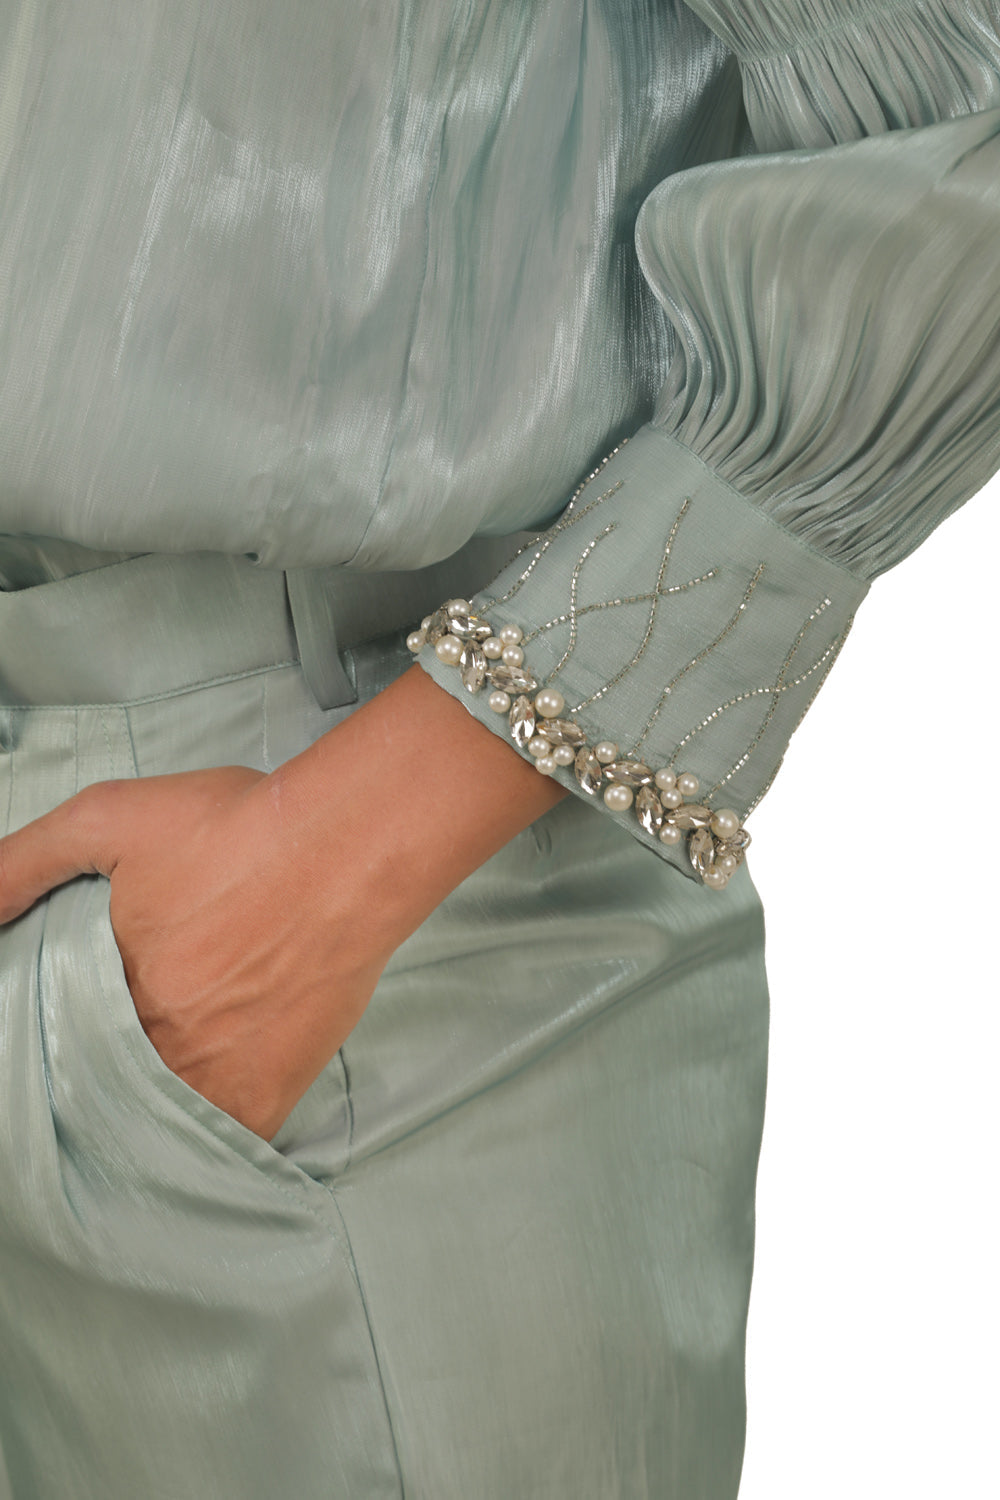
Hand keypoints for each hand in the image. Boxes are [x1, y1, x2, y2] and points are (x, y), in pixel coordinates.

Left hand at [0, 666, 565, 1138]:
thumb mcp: (109, 817)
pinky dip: (196, 1147)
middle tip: (98, 1071)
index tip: (49, 1051)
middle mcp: (158, 1047)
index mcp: (109, 991)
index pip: (52, 1052)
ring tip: (129, 1110)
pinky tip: (185, 1135)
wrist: (348, 849)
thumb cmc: (238, 830)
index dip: (46, 1054)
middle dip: (89, 1088)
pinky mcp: (271, 1091)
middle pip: (100, 1094)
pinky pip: (219, 1147)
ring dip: (135, 1125)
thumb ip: (24, 862)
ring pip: (151, 1131)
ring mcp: (216, 1078)